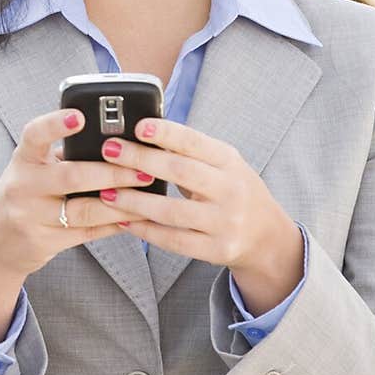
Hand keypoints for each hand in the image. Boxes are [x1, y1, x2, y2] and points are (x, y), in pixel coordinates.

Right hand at [0, 109, 152, 282]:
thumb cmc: (24, 196)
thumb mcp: (32, 169)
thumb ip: (63, 156)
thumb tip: (117, 143)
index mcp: (23, 159)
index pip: (35, 135)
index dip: (56, 124)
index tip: (81, 115)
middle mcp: (22, 186)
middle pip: (72, 176)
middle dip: (112, 173)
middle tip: (143, 169)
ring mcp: (30, 216)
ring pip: (84, 210)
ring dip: (120, 203)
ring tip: (145, 196)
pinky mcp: (43, 242)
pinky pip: (86, 233)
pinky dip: (112, 225)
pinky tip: (132, 218)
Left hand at [95, 116, 297, 275]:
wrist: (267, 237)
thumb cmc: (234, 191)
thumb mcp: (223, 165)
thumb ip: (190, 152)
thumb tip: (143, 132)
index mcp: (230, 162)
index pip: (195, 142)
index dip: (166, 133)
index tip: (137, 125)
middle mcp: (231, 190)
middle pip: (180, 172)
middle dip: (140, 159)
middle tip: (109, 151)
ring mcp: (225, 222)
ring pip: (171, 211)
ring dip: (134, 201)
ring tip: (107, 192)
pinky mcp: (217, 249)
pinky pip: (174, 240)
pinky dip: (145, 230)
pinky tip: (124, 221)